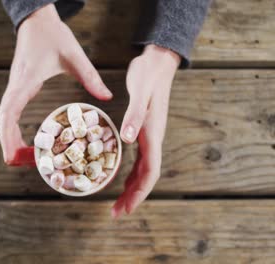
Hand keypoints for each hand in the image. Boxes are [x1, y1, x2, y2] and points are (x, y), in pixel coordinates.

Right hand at [0, 4, 111, 164]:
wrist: (37, 20)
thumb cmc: (52, 35)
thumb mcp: (74, 55)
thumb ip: (90, 76)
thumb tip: (107, 96)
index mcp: (25, 81)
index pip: (9, 112)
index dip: (8, 136)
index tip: (13, 154)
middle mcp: (16, 87)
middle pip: (4, 122)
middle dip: (9, 143)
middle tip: (23, 163)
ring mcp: (16, 88)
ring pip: (5, 119)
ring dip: (11, 138)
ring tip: (26, 157)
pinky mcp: (19, 88)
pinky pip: (11, 113)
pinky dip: (14, 129)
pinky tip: (27, 140)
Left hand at [112, 44, 180, 217]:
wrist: (157, 63)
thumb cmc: (148, 75)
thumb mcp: (139, 93)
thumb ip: (133, 116)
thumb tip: (128, 140)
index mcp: (152, 134)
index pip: (150, 171)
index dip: (140, 193)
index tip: (127, 208)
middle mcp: (153, 138)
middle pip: (146, 176)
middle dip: (133, 197)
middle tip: (117, 213)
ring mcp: (149, 135)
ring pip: (142, 169)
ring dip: (131, 187)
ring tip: (118, 202)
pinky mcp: (143, 130)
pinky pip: (138, 159)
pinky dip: (130, 172)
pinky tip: (121, 176)